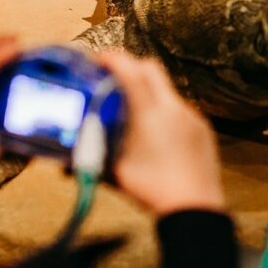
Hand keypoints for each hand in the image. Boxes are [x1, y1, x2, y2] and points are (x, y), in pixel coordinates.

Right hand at [98, 51, 225, 215]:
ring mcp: (192, 116)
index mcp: (150, 113)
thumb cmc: (152, 190)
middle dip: (130, 67)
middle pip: (151, 69)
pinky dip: (164, 112)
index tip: (98, 59)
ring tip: (132, 113)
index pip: (130, 71)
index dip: (113, 59)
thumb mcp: (116, 173)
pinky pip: (181, 110)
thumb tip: (64, 163)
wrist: (195, 208)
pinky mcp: (203, 128)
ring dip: (148, 92)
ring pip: (167, 91)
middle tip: (112, 79)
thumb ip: (91, 161)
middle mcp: (174, 107)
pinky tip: (156, 134)